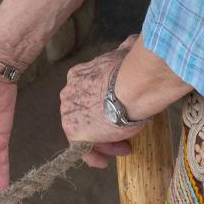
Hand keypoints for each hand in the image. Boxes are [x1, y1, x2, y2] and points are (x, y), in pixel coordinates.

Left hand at [60, 32, 146, 169]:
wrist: (133, 84)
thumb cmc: (133, 70)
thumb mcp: (127, 53)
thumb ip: (126, 50)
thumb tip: (134, 41)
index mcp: (78, 75)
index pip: (87, 95)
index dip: (104, 105)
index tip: (120, 111)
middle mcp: (68, 93)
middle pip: (86, 114)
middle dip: (104, 125)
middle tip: (123, 134)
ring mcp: (69, 113)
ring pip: (85, 131)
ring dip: (103, 141)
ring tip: (123, 147)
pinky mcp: (75, 132)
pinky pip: (81, 148)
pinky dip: (92, 156)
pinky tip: (104, 162)